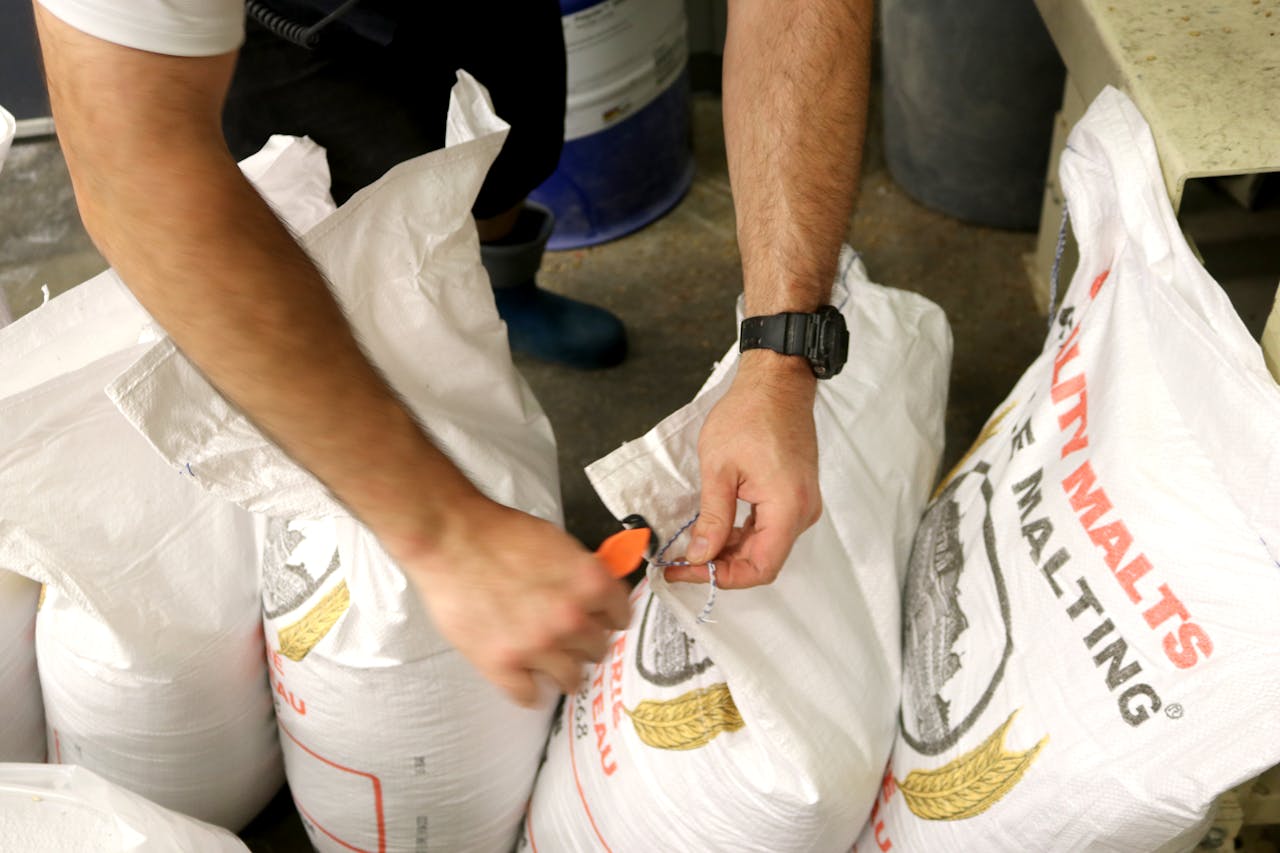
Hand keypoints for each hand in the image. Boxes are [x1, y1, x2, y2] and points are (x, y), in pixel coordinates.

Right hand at [400, 494, 630, 706]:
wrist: (450, 538)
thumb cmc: (498, 533)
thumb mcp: (556, 542)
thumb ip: (581, 572)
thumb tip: (596, 591)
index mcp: (590, 583)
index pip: (620, 615)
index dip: (609, 617)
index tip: (602, 621)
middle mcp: (571, 619)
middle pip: (597, 649)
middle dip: (584, 643)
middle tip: (569, 639)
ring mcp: (538, 646)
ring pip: (570, 679)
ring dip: (563, 672)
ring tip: (550, 665)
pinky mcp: (503, 665)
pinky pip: (528, 696)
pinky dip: (528, 690)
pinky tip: (523, 680)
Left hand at [667, 351, 822, 587]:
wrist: (777, 384)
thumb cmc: (751, 414)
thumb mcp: (719, 468)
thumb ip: (712, 517)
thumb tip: (701, 555)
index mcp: (787, 506)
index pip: (759, 567)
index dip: (722, 577)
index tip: (687, 572)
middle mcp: (802, 511)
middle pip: (762, 560)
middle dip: (721, 566)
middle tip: (681, 564)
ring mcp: (801, 504)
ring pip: (765, 547)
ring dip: (730, 552)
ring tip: (693, 548)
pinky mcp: (795, 496)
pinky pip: (770, 528)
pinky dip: (742, 535)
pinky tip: (715, 531)